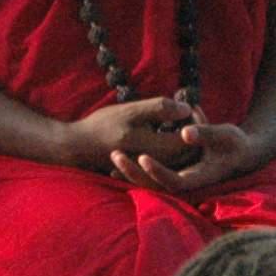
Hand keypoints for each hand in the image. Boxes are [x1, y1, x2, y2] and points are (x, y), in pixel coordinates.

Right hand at [57, 95, 198, 172]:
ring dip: (183, 137)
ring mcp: (154, 170)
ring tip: (177, 118)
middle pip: (190, 149)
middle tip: (189, 110)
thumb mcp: (131, 111)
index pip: (192, 138)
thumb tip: (187, 109)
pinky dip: (172, 144)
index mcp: (160, 150)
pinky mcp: (148, 170)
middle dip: (193, 130)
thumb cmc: (103, 126)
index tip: (191, 106)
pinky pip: (169, 159)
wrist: (79, 147)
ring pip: (180, 155)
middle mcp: (161, 165)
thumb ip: (160, 109)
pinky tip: (164, 129)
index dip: (196, 120)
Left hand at [113, 111, 263, 195]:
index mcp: (198, 177)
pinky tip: (119, 158)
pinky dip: (136, 168)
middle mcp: (186, 183)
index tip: (142, 157)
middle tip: (116, 155)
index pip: (174, 181)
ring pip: (150, 182)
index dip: (157, 171)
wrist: (240, 153)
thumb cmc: (234, 143)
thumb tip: (184, 133)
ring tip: (113, 157)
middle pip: (156, 185)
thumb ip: (205, 133)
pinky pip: (151, 175)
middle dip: (135, 172)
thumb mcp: (224, 134)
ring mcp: (179, 179)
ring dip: (131, 171)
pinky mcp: (174, 173)